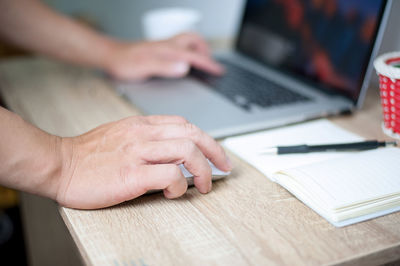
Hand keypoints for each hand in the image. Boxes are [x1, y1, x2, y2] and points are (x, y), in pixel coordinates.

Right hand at [57, 115, 231, 208]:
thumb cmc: (88, 153)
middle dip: (216, 152)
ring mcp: (138, 153)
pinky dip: (180, 185)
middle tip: (223, 168)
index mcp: (142, 124)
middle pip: (194, 134)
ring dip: (203, 170)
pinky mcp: (131, 175)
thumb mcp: (121, 134)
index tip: (215, 154)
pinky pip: (170, 175)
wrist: (59, 164)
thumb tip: (172, 151)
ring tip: (204, 185)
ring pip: (187, 151)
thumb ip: (146, 137)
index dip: (206, 139)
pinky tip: (175, 193)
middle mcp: (143, 134)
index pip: (185, 125)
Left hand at [104, 33, 223, 80]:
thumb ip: (165, 67)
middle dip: (206, 50)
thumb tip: (184, 67)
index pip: (194, 56)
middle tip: (211, 63)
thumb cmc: (124, 63)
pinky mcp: (159, 50)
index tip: (219, 71)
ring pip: (187, 41)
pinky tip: (184, 61)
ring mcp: (164, 47)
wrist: (111, 56)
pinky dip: (188, 51)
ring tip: (202, 61)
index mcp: (167, 50)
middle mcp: (167, 46)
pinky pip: (180, 46)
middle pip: (194, 40)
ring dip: (197, 48)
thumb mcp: (144, 67)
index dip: (208, 64)